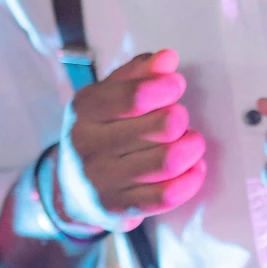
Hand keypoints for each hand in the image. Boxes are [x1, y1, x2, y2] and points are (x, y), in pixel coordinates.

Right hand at [56, 49, 207, 232]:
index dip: (166, 87)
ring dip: (192, 148)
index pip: (134, 96)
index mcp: (84, 110)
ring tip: (192, 142)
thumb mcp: (108, 96)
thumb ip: (137, 74)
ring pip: (167, 162)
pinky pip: (167, 195)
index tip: (176, 85)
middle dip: (180, 119)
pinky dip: (191, 179)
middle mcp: (88, 146)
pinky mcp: (118, 209)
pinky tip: (194, 167)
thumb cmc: (100, 132)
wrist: (73, 189)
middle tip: (179, 119)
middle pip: (161, 127)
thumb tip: (167, 59)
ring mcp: (102, 180)